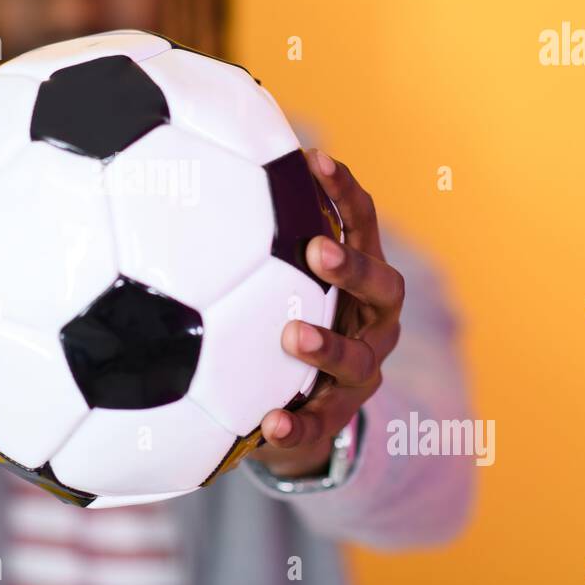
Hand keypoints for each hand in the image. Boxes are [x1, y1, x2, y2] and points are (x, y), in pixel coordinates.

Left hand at [247, 148, 404, 477]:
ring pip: (358, 359)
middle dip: (352, 267)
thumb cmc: (285, 320)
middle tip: (316, 251)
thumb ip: (259, 237)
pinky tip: (271, 423)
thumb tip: (201, 170)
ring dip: (328, 345)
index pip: (362, 223)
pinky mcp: (337, 416)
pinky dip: (298, 425)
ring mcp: (362, 369)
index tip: (314, 159)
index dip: (345, 191)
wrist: (301, 407)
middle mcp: (374, 319)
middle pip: (382, 287)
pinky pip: (321, 424)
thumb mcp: (281, 278)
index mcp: (362, 276)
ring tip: (293, 335)